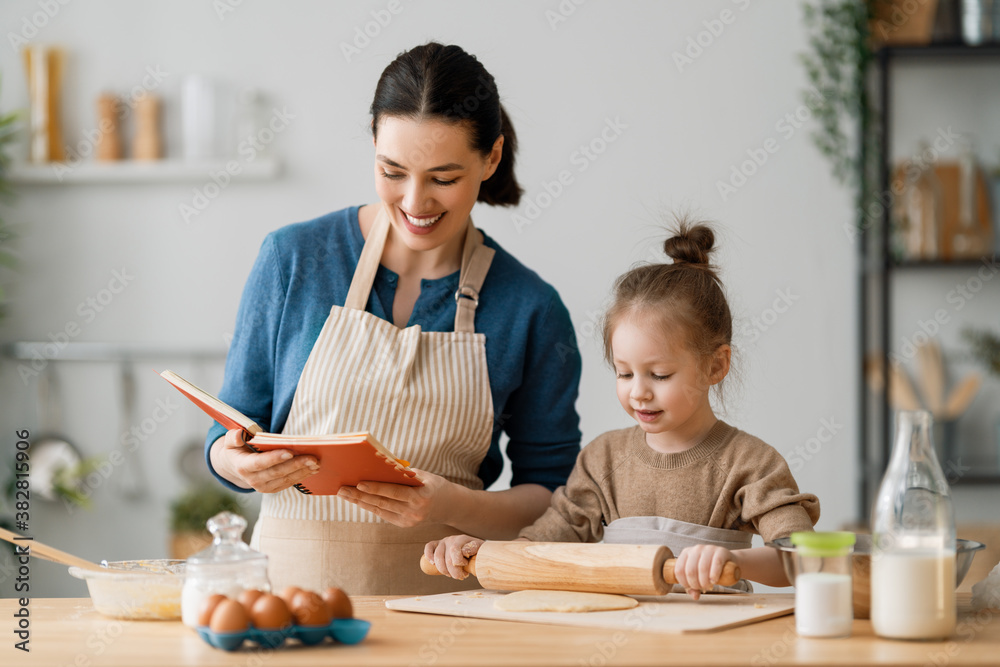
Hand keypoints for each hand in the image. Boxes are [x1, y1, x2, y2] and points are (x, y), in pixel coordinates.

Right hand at [210, 428, 318, 492]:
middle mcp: (253, 480)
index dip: (275, 458)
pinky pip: (289, 483)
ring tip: (316, 463)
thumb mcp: (230, 441)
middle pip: (278, 472)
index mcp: (242, 466)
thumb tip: (238, 435)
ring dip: (303, 471)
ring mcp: (263, 487)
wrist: (235, 466)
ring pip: (286, 479)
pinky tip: (313, 469)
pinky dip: (302, 476)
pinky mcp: (273, 489)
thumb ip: (233, 437)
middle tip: (313, 458)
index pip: (260, 463)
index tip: (290, 452)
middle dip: (296, 465)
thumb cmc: (236, 449)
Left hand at [336, 468, 453, 527]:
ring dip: (360, 502)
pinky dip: (370, 506)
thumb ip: (404, 474)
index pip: (394, 492)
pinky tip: (358, 499)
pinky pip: (383, 514)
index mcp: (421, 497)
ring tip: (345, 494)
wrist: (449, 507)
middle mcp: (415, 512)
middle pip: (382, 503)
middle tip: (342, 489)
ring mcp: (409, 521)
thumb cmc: (435, 485)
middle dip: (360, 496)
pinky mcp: (404, 525)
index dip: (376, 489)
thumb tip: (381, 466)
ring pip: (380, 510)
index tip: (359, 484)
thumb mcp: (424, 476)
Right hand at [424, 534, 484, 579]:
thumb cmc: (478, 552)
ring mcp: (444, 541)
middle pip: (447, 558)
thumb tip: (465, 552)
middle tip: (461, 577)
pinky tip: (432, 564)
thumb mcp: (481, 550)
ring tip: (452, 575)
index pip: (455, 550)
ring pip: (437, 556)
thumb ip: (476, 549)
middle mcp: (452, 539)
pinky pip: (429, 547)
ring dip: (443, 570)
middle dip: (453, 572)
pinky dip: (428, 555)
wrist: (475, 549)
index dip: (459, 563)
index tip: (467, 570)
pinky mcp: (437, 544)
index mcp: (462, 539)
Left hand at [673, 544, 736, 600]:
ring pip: (702, 568)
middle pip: (690, 570)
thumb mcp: (698, 576)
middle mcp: (696, 549)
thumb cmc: (710, 569)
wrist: (729, 562)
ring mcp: (708, 549)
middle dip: (695, 584)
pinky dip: (714, 575)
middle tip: (701, 588)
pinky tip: (714, 580)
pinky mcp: (721, 551)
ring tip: (708, 586)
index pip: (679, 570)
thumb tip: (695, 596)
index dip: (684, 582)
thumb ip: (693, 587)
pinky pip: (716, 563)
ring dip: (705, 581)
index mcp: (686, 553)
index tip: (691, 588)